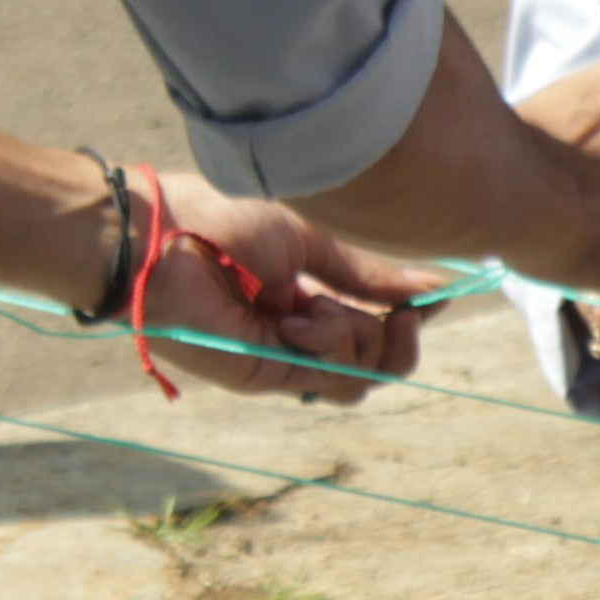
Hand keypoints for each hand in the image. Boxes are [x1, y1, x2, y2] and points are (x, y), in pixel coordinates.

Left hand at [140, 176, 437, 405]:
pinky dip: (331, 344)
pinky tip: (303, 314)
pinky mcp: (266, 376)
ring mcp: (283, 361)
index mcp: (306, 301)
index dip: (412, 315)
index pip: (378, 327)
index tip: (438, 294)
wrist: (161, 234)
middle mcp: (299, 337)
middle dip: (402, 337)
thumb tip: (433, 287)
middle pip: (379, 364)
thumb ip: (368, 275)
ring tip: (318, 303)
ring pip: (362, 378)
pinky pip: (330, 378)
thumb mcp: (313, 243)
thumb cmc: (220, 222)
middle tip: (400, 311)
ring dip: (361, 338)